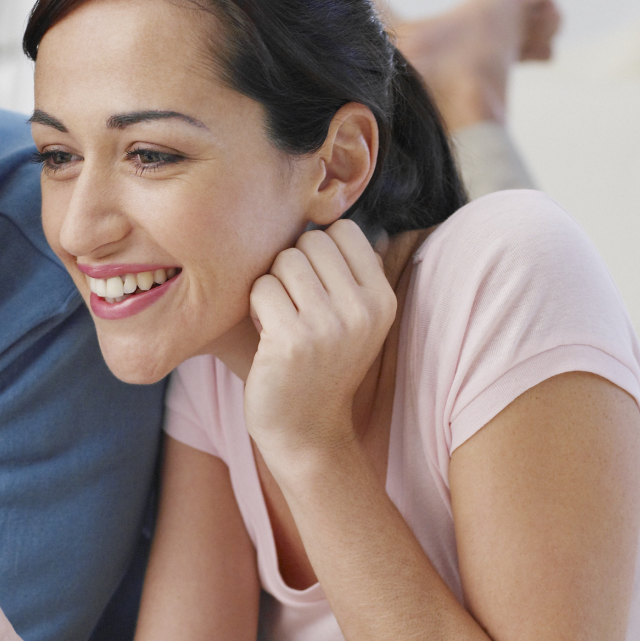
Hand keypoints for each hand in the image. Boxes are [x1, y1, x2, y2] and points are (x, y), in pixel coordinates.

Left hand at [242, 219, 397, 468]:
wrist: (306, 432)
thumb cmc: (320, 366)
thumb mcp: (354, 318)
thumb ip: (348, 270)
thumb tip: (329, 208)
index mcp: (383, 299)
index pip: (342, 231)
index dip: (317, 252)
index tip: (314, 288)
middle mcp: (363, 310)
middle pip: (310, 241)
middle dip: (292, 267)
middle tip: (295, 308)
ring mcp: (330, 326)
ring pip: (283, 261)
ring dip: (272, 288)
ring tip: (282, 322)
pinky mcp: (293, 341)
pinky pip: (261, 288)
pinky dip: (257, 307)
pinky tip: (268, 337)